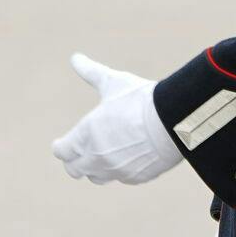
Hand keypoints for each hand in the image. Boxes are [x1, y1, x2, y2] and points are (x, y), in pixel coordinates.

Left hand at [51, 53, 181, 185]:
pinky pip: (119, 178)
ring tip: (97, 158)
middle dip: (73, 161)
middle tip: (76, 153)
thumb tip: (75, 57)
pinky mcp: (136, 177)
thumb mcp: (113, 82)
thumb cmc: (141, 99)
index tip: (60, 144)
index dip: (60, 147)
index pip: (62, 151)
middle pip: (74, 169)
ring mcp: (117, 170)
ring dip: (93, 169)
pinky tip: (122, 159)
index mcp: (86, 134)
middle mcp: (97, 156)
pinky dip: (117, 171)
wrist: (175, 123)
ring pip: (96, 177)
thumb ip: (91, 72)